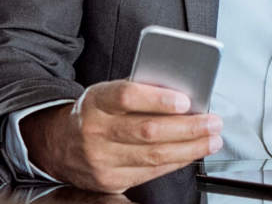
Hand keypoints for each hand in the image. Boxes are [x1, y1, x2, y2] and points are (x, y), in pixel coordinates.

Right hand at [19, 80, 222, 192]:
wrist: (59, 143)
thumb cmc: (95, 112)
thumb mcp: (107, 93)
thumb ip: (139, 91)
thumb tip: (183, 95)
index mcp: (96, 101)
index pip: (127, 97)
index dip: (158, 99)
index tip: (185, 100)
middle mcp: (96, 131)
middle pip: (147, 131)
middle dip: (188, 128)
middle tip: (213, 122)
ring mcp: (101, 159)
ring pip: (153, 156)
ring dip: (190, 148)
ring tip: (211, 139)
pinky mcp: (110, 180)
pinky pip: (150, 173)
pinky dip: (176, 162)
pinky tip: (191, 153)